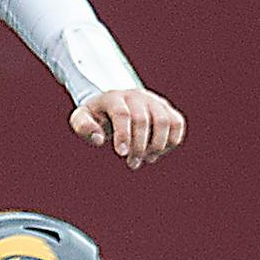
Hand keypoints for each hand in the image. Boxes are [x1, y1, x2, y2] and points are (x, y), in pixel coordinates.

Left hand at [69, 87, 184, 170]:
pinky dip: (172, 141)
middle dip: (139, 146)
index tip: (122, 154)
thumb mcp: (82, 117)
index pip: (122, 114)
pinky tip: (158, 152)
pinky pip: (177, 123)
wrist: (116, 103)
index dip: (123, 135)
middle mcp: (136, 96)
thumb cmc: (98, 116)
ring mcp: (154, 101)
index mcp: (114, 97)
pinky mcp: (167, 109)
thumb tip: (98, 139)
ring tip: (147, 159)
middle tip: (132, 164)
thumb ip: (83, 126)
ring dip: (157, 145)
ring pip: (164, 121)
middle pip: (143, 120)